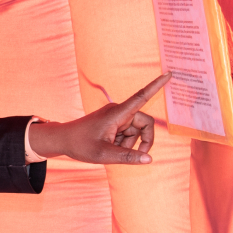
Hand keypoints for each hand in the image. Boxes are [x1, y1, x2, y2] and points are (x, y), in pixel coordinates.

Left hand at [28, 73, 171, 164]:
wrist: (63, 140)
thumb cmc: (80, 145)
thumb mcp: (103, 155)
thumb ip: (127, 157)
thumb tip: (149, 158)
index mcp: (117, 113)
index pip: (141, 97)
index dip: (156, 86)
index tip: (169, 73)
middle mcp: (119, 111)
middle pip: (145, 124)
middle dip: (144, 140)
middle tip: (138, 156)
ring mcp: (117, 116)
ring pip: (137, 131)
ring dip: (130, 143)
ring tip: (111, 149)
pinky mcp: (115, 122)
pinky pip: (129, 133)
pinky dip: (124, 142)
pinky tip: (110, 147)